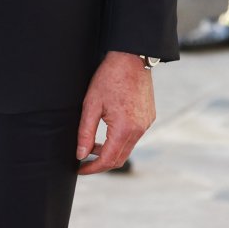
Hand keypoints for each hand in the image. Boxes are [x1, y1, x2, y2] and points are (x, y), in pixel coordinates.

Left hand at [76, 52, 155, 173]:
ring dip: (110, 151)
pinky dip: (120, 140)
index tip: (79, 169)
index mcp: (124, 129)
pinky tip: (107, 131)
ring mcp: (146, 124)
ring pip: (127, 148)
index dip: (92, 168)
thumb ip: (85, 133)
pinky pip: (134, 136)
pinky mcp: (149, 118)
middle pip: (119, 159)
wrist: (132, 58)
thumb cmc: (109, 78)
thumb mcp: (91, 105)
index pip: (107, 160)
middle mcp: (139, 130)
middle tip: (83, 160)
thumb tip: (80, 155)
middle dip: (100, 163)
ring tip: (92, 144)